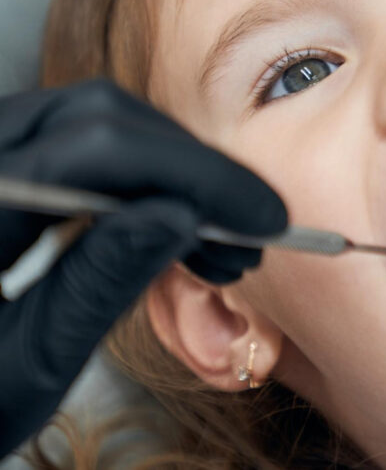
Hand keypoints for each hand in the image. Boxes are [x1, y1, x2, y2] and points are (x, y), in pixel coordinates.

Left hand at [0, 80, 286, 454]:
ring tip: (220, 248)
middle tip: (250, 233)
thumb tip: (184, 214)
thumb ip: (98, 282)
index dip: (197, 174)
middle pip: (96, 119)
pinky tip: (175, 230)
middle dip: (190, 171)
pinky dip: (136, 182)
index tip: (263, 217)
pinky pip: (74, 147)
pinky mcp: (4, 172)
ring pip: (91, 124)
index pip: (97, 150)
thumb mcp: (29, 363)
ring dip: (170, 175)